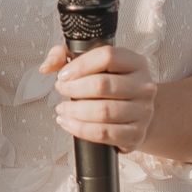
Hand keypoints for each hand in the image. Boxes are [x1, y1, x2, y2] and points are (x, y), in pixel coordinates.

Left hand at [42, 43, 156, 153]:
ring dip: (75, 111)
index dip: (80, 65)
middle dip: (74, 89)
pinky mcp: (136, 135)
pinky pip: (104, 134)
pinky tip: (69, 123)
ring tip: (62, 109)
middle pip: (103, 85)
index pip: (108, 56)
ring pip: (103, 112)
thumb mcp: (90, 63)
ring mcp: (143, 112)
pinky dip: (81, 129)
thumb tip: (46, 67)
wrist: (136, 114)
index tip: (63, 74)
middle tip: (60, 90)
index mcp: (135, 63)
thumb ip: (64, 56)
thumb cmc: (110, 85)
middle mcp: (144, 86)